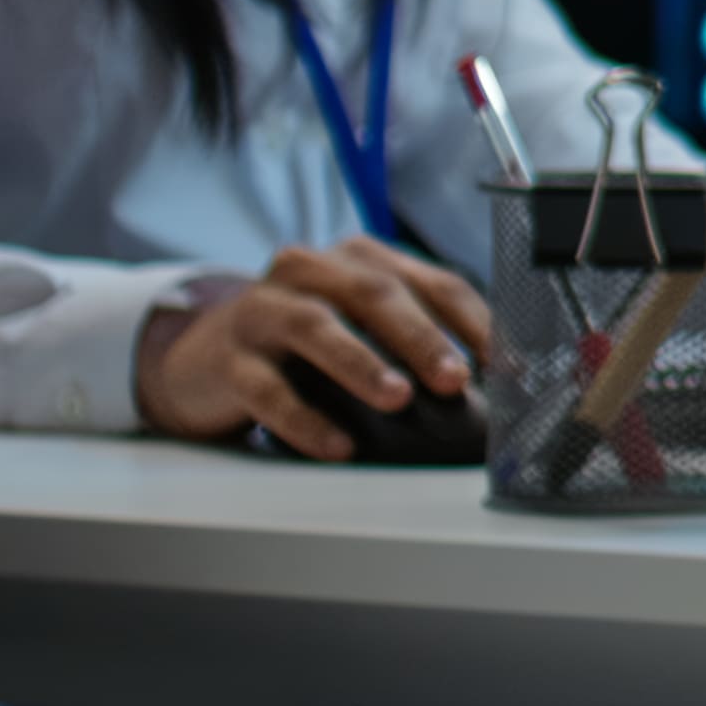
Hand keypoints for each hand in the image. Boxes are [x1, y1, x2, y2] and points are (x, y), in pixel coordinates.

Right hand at [138, 237, 488, 456]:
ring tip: (398, 399)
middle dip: (422, 337)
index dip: (475, 322)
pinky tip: (337, 445)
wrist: (200, 361)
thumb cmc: (300, 346)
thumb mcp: (360, 328)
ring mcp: (263, 311)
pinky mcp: (228, 358)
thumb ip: (414, 340)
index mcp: (359, 260)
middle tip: (455, 379)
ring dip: (363, 364)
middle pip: (376, 295)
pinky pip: (267, 388)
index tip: (506, 365)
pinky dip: (305, 419)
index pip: (432, 281)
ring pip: (317, 328)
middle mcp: (311, 272)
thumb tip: (490, 386)